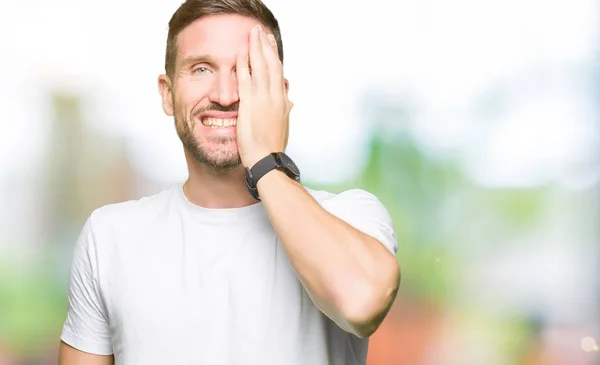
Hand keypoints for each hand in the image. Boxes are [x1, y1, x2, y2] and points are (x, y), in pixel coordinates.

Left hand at [236, 24, 292, 167]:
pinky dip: (244, 65)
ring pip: (261, 67)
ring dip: (256, 48)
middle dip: (266, 46)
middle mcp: (275, 97)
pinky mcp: (250, 105)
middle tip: (261, 32)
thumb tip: (289, 101)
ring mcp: (263, 99)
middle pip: (272, 64)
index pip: (279, 72)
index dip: (274, 56)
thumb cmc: (272, 146)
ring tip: (252, 34)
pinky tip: (241, 53)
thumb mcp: (284, 125)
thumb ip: (285, 110)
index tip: (271, 44)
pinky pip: (246, 79)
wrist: (267, 159)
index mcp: (283, 101)